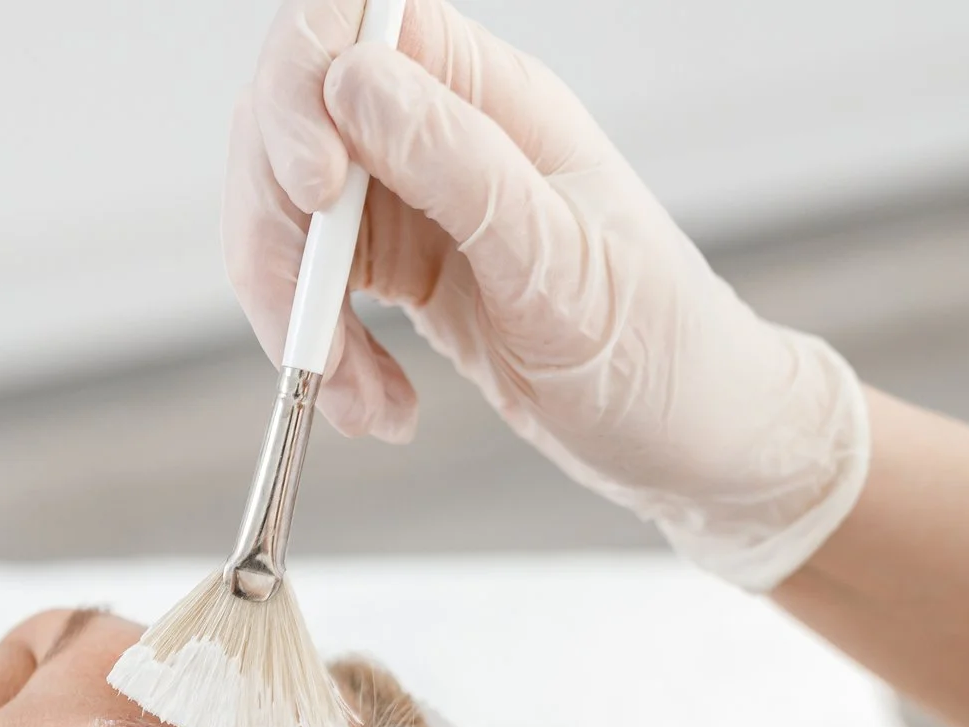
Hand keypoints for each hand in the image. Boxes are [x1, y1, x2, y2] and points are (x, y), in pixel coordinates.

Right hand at [227, 0, 869, 589]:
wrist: (689, 442)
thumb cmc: (658, 353)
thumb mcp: (561, 266)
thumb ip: (460, 169)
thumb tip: (355, 84)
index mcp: (495, 98)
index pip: (354, 27)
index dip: (303, 87)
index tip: (316, 190)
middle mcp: (444, 133)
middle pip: (294, 122)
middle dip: (279, 232)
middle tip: (310, 329)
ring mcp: (415, 200)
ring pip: (289, 214)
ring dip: (295, 313)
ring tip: (358, 393)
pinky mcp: (400, 268)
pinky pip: (315, 288)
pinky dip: (322, 354)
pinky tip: (376, 404)